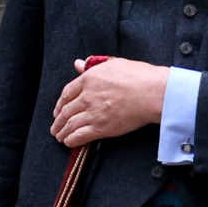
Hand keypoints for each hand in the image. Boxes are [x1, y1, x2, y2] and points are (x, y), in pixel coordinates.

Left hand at [51, 58, 168, 146]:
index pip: (67, 93)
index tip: (58, 109)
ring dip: (62, 132)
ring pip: (70, 124)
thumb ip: (94, 66)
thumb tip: (78, 64)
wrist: (153, 93)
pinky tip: (68, 142)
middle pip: (66, 110)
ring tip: (59, 136)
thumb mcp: (113, 64)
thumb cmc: (139, 76)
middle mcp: (87, 96)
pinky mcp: (102, 127)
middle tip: (55, 127)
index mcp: (88, 79)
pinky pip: (81, 135)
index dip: (59, 103)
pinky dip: (72, 140)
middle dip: (58, 121)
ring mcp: (94, 113)